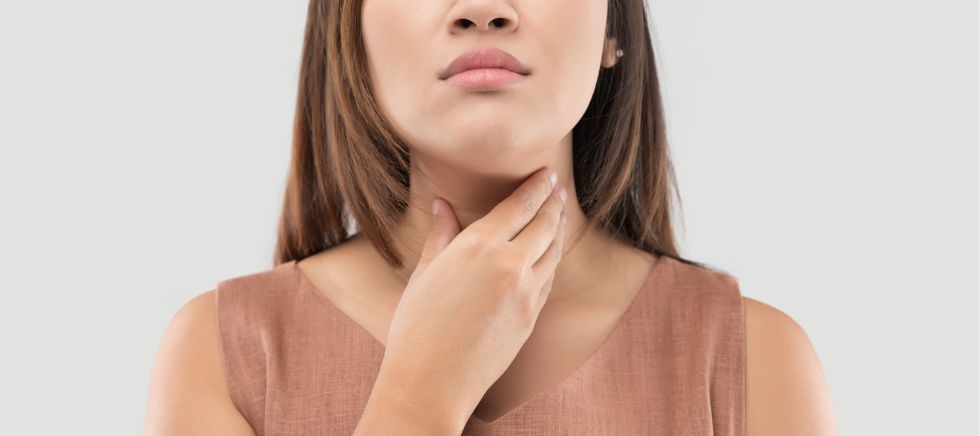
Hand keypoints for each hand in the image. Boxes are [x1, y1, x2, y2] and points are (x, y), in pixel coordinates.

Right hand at [375, 166, 567, 426]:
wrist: (433, 381)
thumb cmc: (416, 327)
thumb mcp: (424, 274)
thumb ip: (441, 236)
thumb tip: (442, 206)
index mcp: (478, 247)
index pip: (519, 206)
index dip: (537, 186)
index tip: (547, 172)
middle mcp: (509, 265)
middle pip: (543, 224)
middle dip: (553, 202)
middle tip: (557, 187)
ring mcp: (525, 293)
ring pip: (552, 252)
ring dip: (558, 229)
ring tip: (559, 215)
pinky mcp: (531, 317)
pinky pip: (548, 279)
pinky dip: (552, 260)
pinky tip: (549, 255)